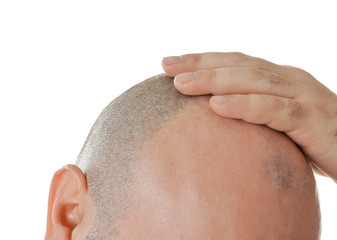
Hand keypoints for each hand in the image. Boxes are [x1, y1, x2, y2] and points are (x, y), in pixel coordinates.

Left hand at [161, 52, 336, 182]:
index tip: (170, 64)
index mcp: (280, 79)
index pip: (236, 63)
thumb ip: (256, 115)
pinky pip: (275, 110)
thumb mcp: (282, 122)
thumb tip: (217, 119)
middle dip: (200, 64)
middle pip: (238, 66)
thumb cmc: (316, 139)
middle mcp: (289, 80)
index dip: (202, 60)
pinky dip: (245, 106)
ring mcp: (303, 96)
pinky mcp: (312, 119)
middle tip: (167, 66)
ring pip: (252, 81)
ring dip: (214, 80)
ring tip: (181, 84)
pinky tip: (217, 106)